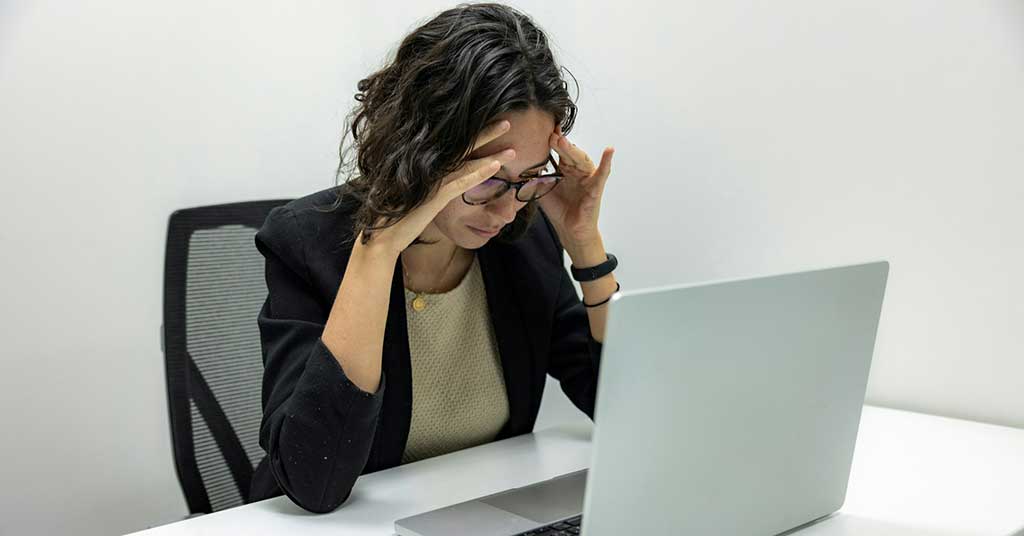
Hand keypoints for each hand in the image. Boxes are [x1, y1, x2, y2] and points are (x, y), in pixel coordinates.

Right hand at [358, 120, 516, 255]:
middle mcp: (431, 169)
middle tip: (507, 122)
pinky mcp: (435, 196)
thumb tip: (441, 180)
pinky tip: (496, 166)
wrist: (383, 234)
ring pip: (468, 162)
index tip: (491, 125)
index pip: (457, 146)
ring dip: (491, 155)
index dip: (475, 135)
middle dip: (487, 133)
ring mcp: (433, 181)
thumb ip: (431, 185)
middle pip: (464, 146)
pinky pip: (462, 182)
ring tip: (512, 149)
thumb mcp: (418, 195)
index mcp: (429, 167)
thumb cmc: (399, 216)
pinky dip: (479, 173)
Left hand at [537, 125, 613, 250]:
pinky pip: (602, 174)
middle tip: (549, 134)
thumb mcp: (542, 190)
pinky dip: (607, 162)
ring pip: (581, 159)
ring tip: (562, 141)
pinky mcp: (596, 188)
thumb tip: (519, 165)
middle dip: (559, 143)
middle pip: (568, 153)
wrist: (569, 230)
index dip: (552, 140)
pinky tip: (609, 150)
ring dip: (572, 150)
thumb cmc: (558, 210)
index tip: (542, 128)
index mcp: (564, 169)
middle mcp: (577, 170)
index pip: (558, 151)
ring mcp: (587, 178)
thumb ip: (534, 177)